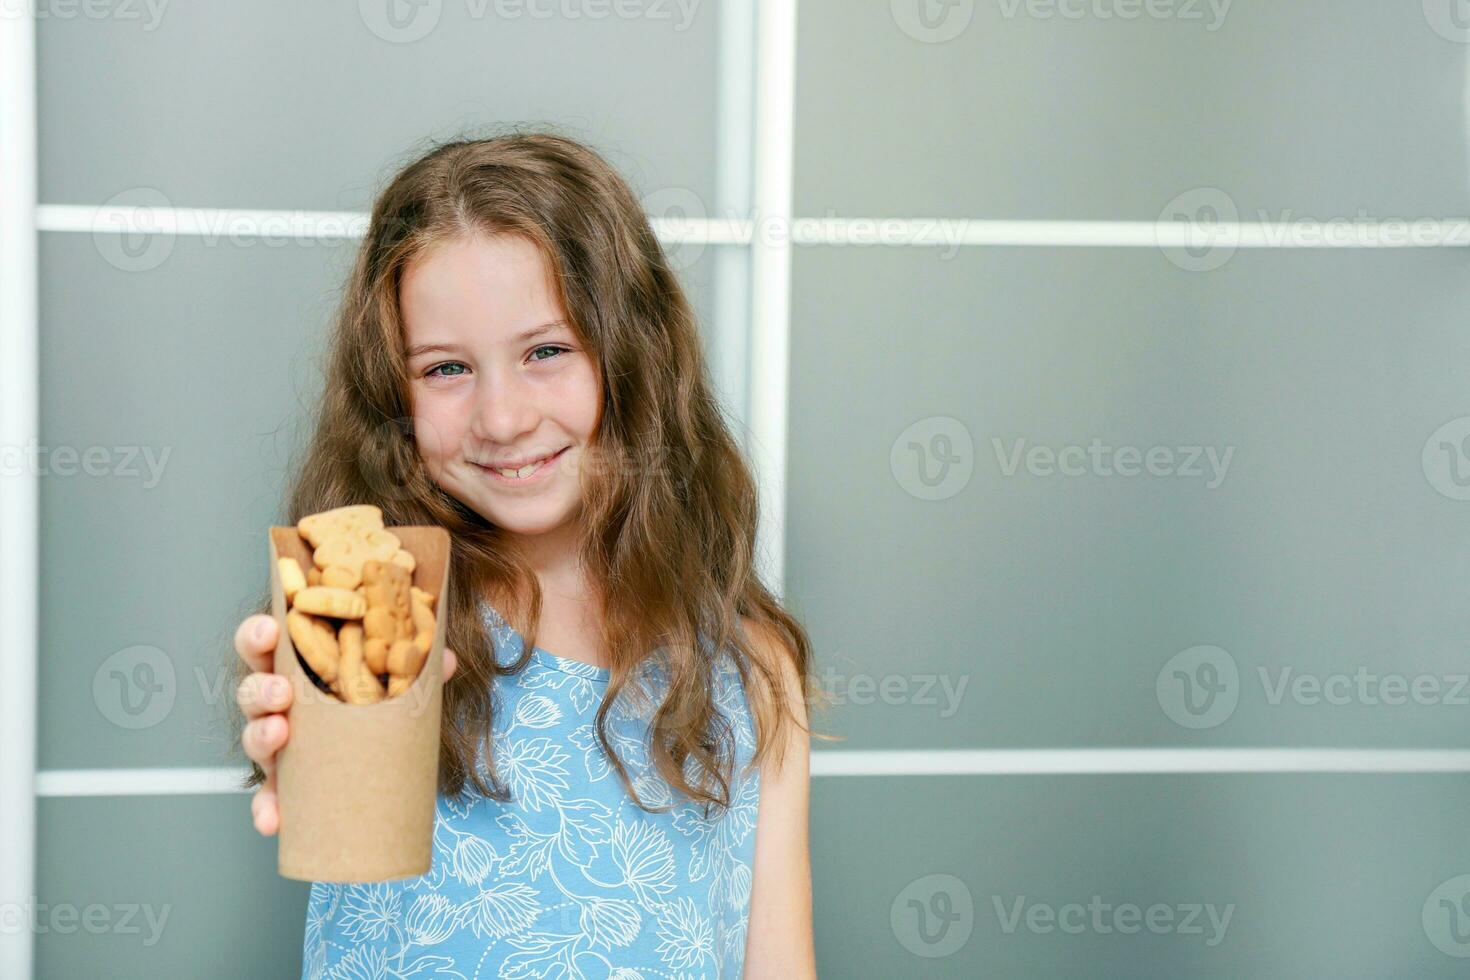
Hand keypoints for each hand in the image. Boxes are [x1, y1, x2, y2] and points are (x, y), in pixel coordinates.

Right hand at [233, 612, 457, 835]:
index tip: (272, 629)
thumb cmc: (374, 707)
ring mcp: (278, 745)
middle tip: (282, 691)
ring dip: (261, 735)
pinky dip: (267, 809)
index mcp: (300, 669)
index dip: (260, 634)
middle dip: (261, 687)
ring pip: (253, 737)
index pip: (268, 644)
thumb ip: (416, 670)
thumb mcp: (394, 685)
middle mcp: (281, 705)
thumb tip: (446, 657)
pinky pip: (267, 799)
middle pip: (252, 688)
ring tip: (280, 734)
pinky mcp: (283, 786)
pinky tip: (274, 820)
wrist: (380, 769)